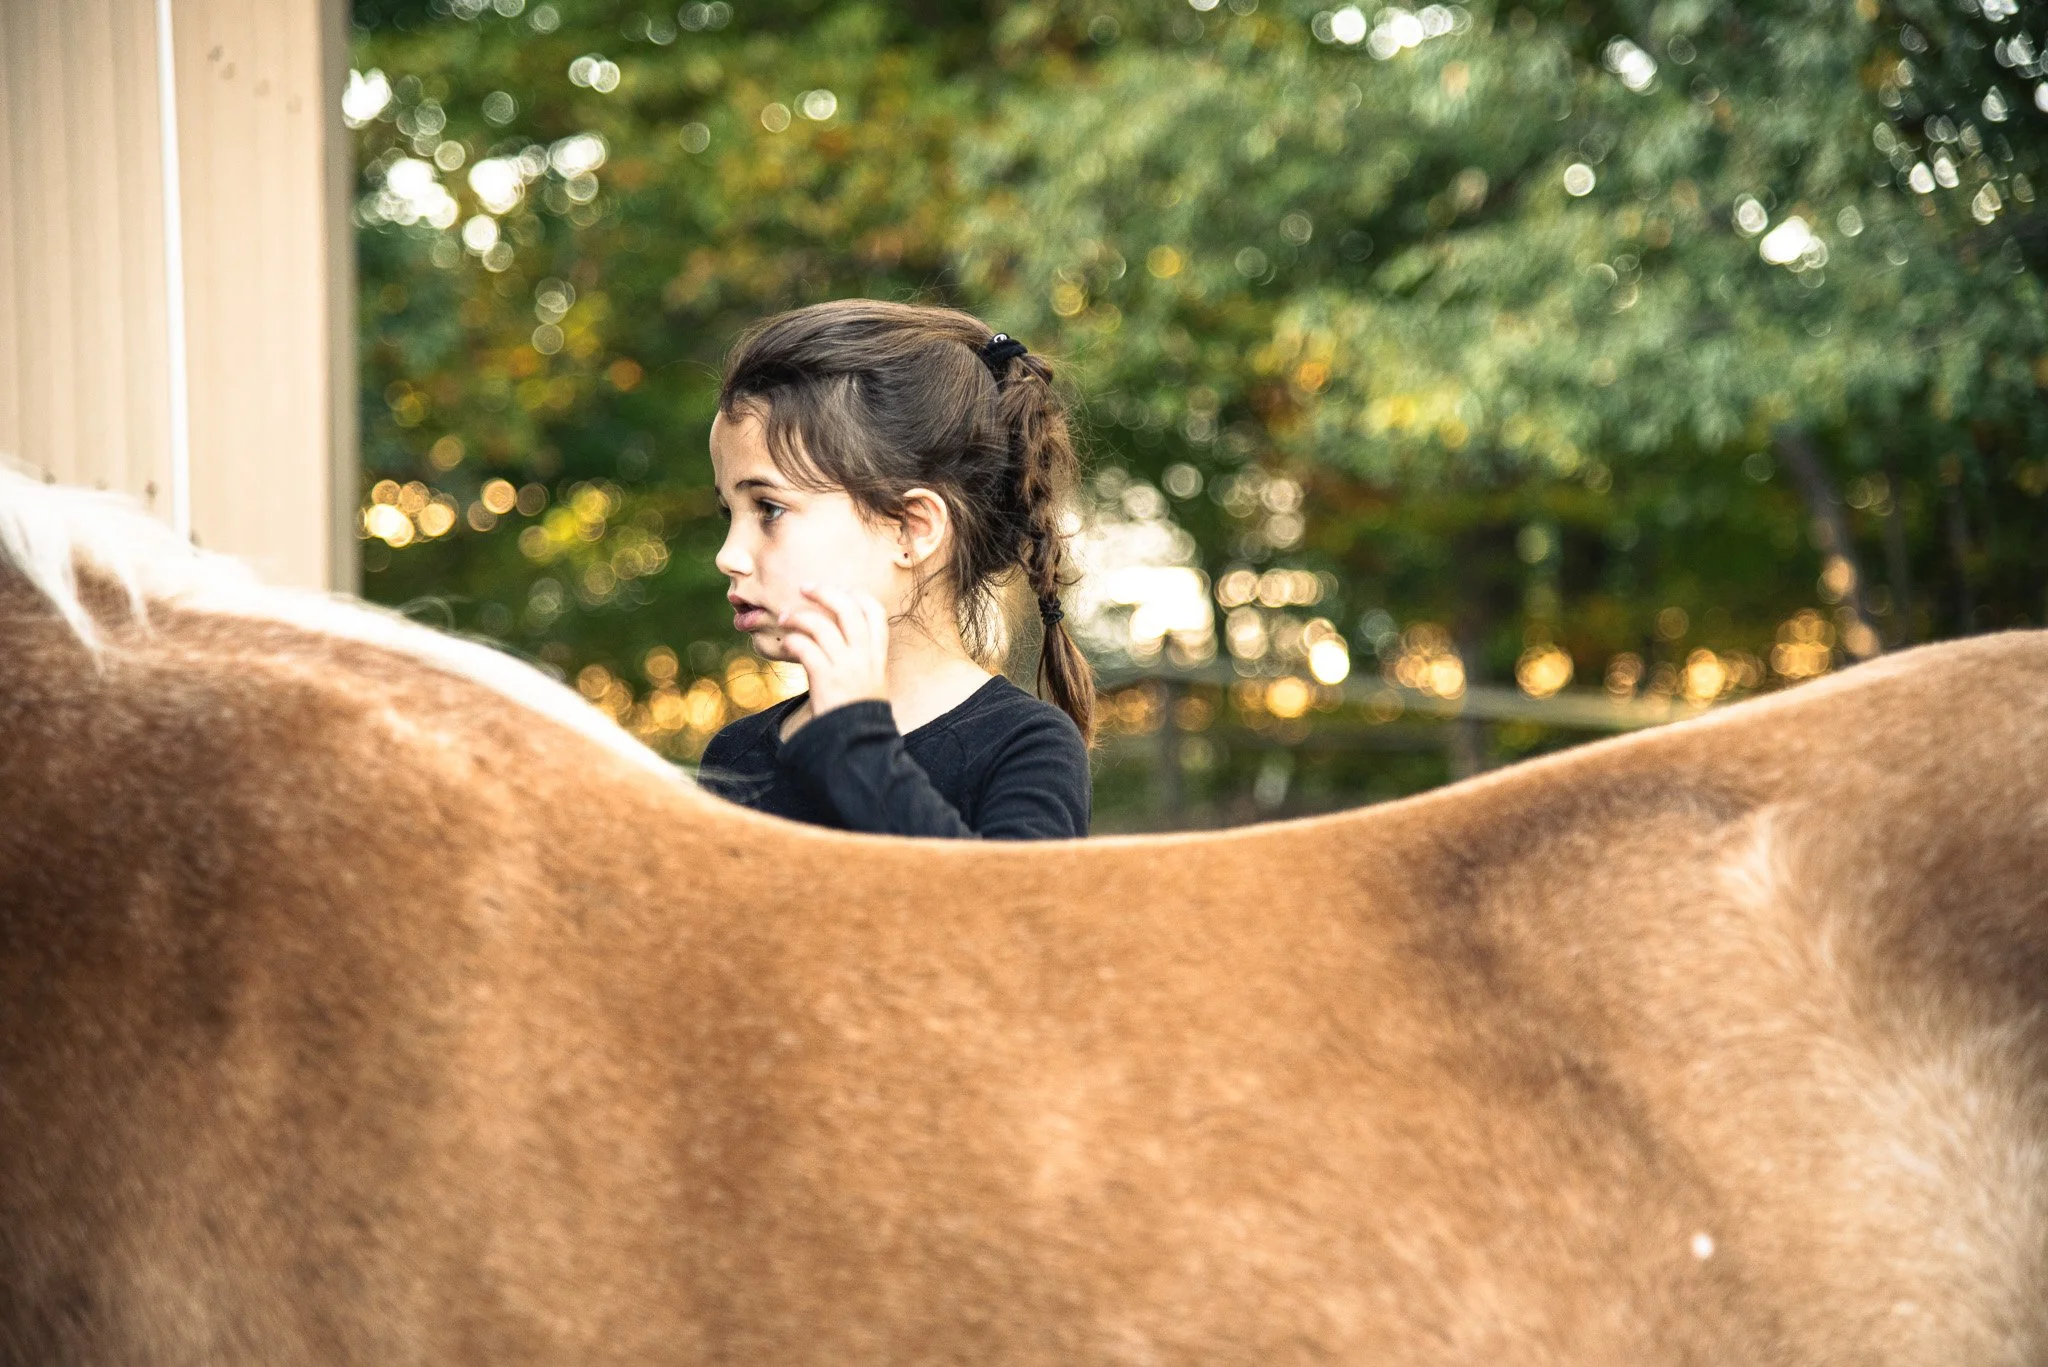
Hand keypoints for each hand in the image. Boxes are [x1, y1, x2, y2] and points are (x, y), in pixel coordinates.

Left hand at [775, 584, 890, 718]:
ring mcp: (846, 668)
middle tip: (804, 588)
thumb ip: (861, 660)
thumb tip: (837, 636)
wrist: (858, 745)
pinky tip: (786, 643)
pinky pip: (806, 648)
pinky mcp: (826, 680)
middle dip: (825, 593)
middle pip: (848, 609)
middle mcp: (865, 658)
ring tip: (785, 617)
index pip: (876, 613)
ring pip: (822, 625)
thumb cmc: (859, 716)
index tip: (841, 590)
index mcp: (877, 657)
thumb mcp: (871, 684)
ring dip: (799, 616)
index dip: (858, 595)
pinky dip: (793, 641)